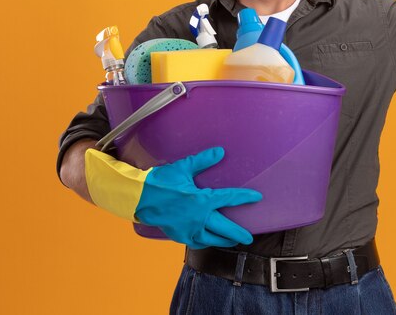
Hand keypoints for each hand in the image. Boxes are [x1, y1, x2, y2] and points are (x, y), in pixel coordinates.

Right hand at [85, 146, 261, 248]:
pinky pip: (196, 242)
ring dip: (223, 240)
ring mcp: (188, 229)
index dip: (244, 197)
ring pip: (211, 239)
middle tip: (250, 237)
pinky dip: (204, 242)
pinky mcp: (178, 235)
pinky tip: (208, 241)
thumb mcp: (184, 167)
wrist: (139, 198)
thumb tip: (220, 151)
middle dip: (238, 233)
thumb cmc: (161, 181)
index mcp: (202, 199)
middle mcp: (198, 217)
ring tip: (233, 242)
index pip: (229, 198)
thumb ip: (203, 160)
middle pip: (224, 228)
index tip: (257, 198)